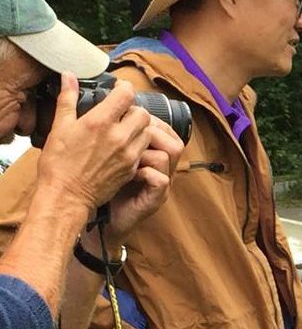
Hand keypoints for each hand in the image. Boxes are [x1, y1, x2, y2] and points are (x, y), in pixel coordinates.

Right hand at [36, 75, 156, 216]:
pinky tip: (122, 146)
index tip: (118, 90)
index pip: (127, 94)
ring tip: (123, 129)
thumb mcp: (59, 126)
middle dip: (133, 109)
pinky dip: (137, 144)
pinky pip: (144, 149)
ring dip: (138, 127)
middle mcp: (119, 136)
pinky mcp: (132, 167)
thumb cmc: (59, 163)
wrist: (67, 195)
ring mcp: (128, 153)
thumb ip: (68, 99)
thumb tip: (69, 76)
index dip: (124, 88)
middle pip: (142, 112)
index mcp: (100, 122)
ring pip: (147, 131)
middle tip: (121, 113)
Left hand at [103, 121, 183, 244]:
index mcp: (154, 156)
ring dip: (145, 151)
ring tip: (126, 156)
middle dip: (149, 133)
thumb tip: (106, 109)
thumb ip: (115, 136)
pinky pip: (160, 178)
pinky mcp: (156, 199)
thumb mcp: (109, 156)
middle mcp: (163, 169)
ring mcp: (162, 185)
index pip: (166, 131)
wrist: (100, 219)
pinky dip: (144, 172)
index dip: (151, 122)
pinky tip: (128, 174)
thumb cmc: (102, 186)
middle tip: (127, 136)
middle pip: (173, 141)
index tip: (128, 119)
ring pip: (168, 155)